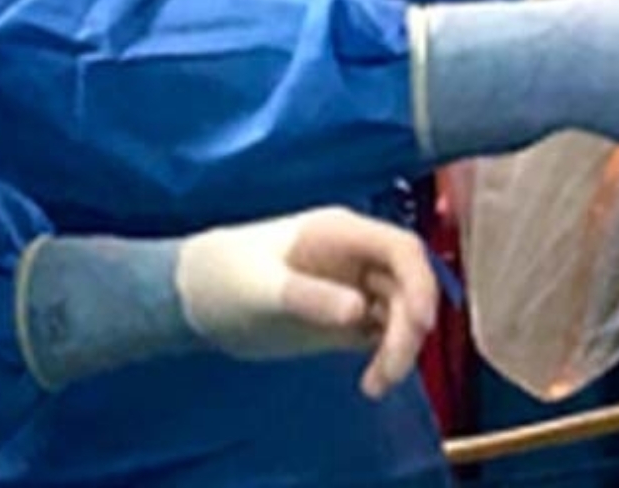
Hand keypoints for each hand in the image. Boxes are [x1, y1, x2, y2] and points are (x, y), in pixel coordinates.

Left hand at [176, 208, 439, 399]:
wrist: (197, 298)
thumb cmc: (226, 278)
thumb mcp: (263, 289)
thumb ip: (309, 297)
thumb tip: (359, 311)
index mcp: (343, 233)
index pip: (403, 250)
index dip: (421, 284)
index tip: (419, 326)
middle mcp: (358, 258)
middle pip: (409, 286)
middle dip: (408, 329)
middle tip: (388, 372)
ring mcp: (355, 287)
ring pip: (401, 314)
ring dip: (399, 350)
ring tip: (375, 386)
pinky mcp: (347, 318)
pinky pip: (384, 335)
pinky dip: (386, 357)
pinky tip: (371, 382)